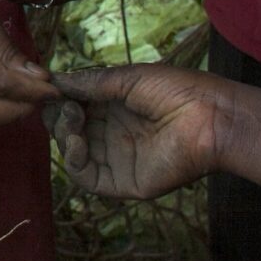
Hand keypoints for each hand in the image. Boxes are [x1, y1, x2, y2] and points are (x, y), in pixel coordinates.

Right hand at [46, 64, 230, 199]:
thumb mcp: (127, 78)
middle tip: (63, 104)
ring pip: (72, 153)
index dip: (59, 99)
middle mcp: (113, 135)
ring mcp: (116, 159)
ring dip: (64, 135)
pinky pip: (86, 177)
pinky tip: (78, 142)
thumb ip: (89, 83)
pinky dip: (73, 160)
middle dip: (58, 116)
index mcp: (116, 109)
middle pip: (68, 130)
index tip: (49, 88)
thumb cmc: (177, 91)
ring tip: (74, 118)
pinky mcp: (122, 182)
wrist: (211, 119)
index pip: (74, 107)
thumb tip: (54, 80)